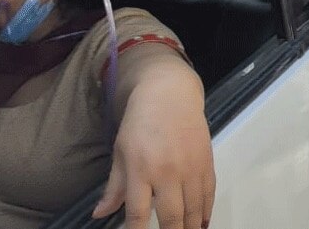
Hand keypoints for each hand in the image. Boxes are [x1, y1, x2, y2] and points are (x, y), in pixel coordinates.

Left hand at [93, 68, 214, 228]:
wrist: (170, 94)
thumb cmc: (140, 123)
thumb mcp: (121, 152)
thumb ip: (114, 187)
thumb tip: (99, 215)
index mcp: (141, 169)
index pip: (138, 213)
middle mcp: (167, 171)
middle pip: (171, 216)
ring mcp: (190, 168)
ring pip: (193, 209)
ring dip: (189, 228)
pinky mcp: (207, 163)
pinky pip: (209, 194)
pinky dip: (206, 212)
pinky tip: (201, 224)